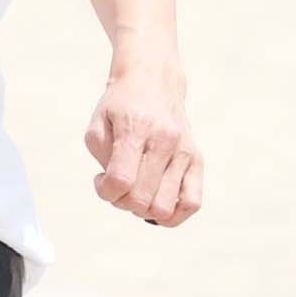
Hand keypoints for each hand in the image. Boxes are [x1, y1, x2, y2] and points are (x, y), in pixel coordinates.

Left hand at [84, 50, 202, 228]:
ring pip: (165, 208)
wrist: (154, 82)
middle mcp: (166, 140)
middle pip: (141, 199)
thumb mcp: (98, 124)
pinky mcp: (197, 160)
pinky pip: (192, 203)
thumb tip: (120, 188)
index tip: (101, 179)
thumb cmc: (121, 107)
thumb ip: (102, 158)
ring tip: (137, 191)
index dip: (105, 191)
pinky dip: (173, 215)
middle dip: (121, 202)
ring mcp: (185, 152)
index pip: (121, 180)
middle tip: (118, 186)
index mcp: (137, 128)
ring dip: (144, 210)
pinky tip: (156, 202)